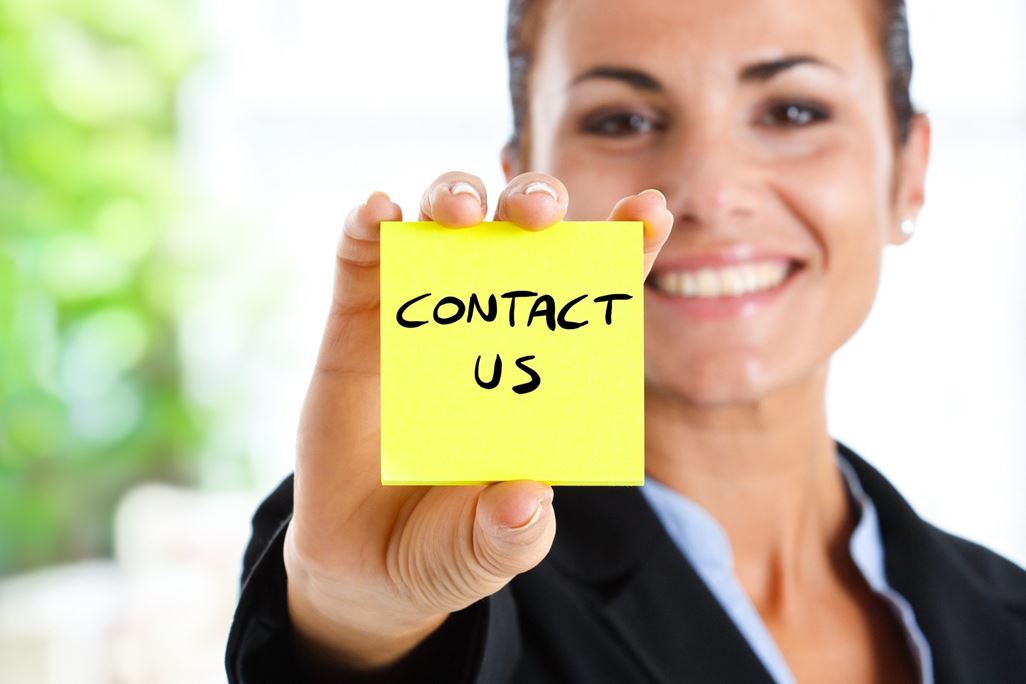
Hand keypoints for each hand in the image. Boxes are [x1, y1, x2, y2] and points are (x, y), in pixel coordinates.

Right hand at [283, 171, 672, 670]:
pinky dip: (369, 226)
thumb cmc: (447, 546)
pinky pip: (361, 259)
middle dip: (534, 203)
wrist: (363, 565)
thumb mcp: (489, 552)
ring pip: (442, 224)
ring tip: (461, 214)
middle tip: (540, 216)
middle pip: (519, 236)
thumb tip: (528, 500)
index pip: (592, 296)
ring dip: (455, 197)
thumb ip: (513, 535)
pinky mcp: (358, 323)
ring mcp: (422, 318)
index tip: (650, 209)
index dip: (624, 245)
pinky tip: (379, 213)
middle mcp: (488, 328)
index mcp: (542, 369)